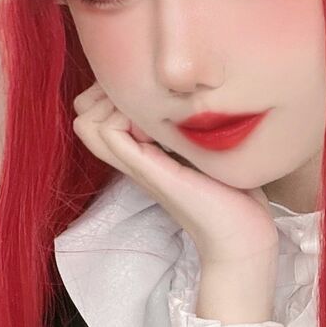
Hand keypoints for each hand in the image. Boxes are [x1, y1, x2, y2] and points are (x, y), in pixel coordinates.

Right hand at [71, 84, 279, 266]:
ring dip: (112, 102)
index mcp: (144, 152)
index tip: (149, 89)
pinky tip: (159, 122)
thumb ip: (194, 126)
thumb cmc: (234, 193)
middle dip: (105, 91)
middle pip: (83, 116)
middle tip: (146, 94)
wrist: (242, 237)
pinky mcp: (151, 173)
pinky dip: (126, 116)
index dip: (111, 90)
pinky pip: (110, 134)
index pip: (96, 111)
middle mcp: (134, 158)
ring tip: (151, 108)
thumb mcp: (209, 147)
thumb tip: (195, 94)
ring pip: (87, 124)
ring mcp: (138, 166)